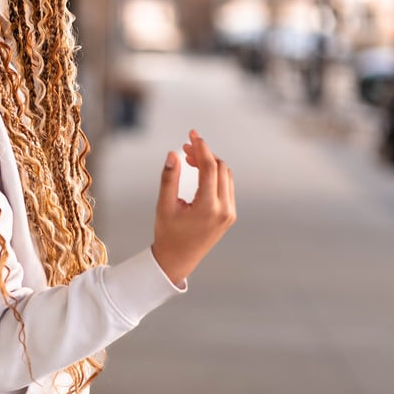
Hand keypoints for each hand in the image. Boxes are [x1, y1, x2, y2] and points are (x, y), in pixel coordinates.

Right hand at [151, 129, 235, 284]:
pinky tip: (199, 171)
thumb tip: (172, 153)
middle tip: (184, 147)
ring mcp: (229, 213)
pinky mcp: (230, 215)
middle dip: (204, 154)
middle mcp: (224, 209)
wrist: (178, 260)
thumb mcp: (164, 205)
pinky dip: (215, 175)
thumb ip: (169, 178)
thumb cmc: (167, 233)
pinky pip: (226, 186)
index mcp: (208, 207)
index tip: (191, 134)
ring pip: (225, 176)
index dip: (201, 147)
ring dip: (210, 163)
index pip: (209, 167)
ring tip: (189, 158)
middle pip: (220, 168)